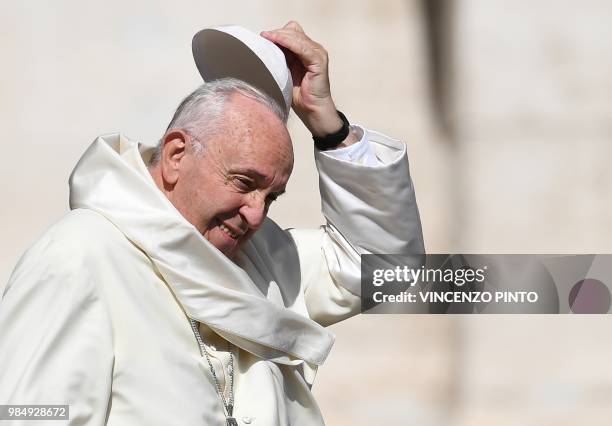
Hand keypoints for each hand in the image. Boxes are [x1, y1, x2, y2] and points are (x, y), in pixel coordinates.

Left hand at [261, 22, 342, 137]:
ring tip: (266, 37)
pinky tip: (276, 41)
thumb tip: (263, 48)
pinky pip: (302, 47)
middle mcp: (314, 49)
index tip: (262, 36)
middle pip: (293, 31)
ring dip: (280, 36)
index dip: (277, 33)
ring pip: (296, 37)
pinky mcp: (319, 61)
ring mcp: (318, 54)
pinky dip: (288, 42)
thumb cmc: (298, 96)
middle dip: (276, 33)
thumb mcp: (285, 72)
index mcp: (306, 51)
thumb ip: (280, 59)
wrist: (312, 111)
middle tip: (262, 36)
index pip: (291, 32)